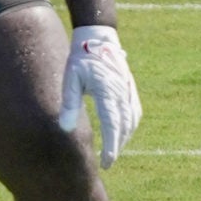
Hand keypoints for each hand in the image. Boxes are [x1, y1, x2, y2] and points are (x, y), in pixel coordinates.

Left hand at [58, 24, 140, 168]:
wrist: (98, 38)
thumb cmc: (80, 58)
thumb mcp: (70, 78)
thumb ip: (68, 103)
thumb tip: (64, 128)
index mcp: (108, 91)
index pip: (112, 125)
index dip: (112, 146)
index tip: (107, 162)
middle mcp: (123, 93)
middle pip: (124, 127)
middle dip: (118, 146)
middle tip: (107, 163)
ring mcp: (130, 91)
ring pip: (132, 121)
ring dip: (124, 137)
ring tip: (113, 152)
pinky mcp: (131, 89)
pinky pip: (135, 113)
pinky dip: (130, 126)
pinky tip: (123, 134)